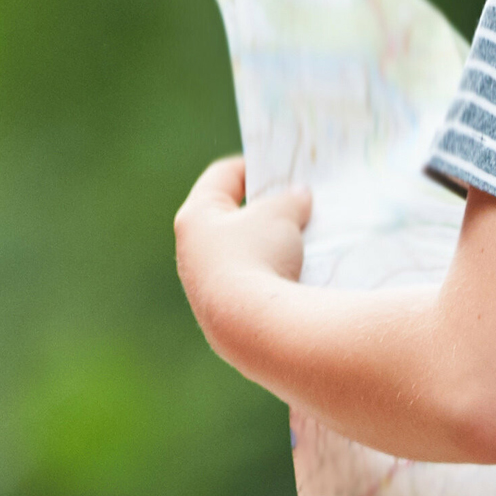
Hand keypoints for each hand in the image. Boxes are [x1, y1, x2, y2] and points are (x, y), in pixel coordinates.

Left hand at [173, 155, 312, 327]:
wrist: (254, 329)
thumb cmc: (259, 256)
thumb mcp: (281, 214)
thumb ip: (290, 199)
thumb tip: (299, 196)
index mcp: (195, 217)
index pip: (222, 176)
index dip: (254, 166)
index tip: (282, 169)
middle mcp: (191, 252)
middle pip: (230, 218)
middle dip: (265, 209)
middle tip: (297, 205)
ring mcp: (204, 288)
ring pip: (241, 256)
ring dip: (269, 247)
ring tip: (304, 241)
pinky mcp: (222, 317)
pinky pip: (249, 286)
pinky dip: (270, 277)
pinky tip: (297, 277)